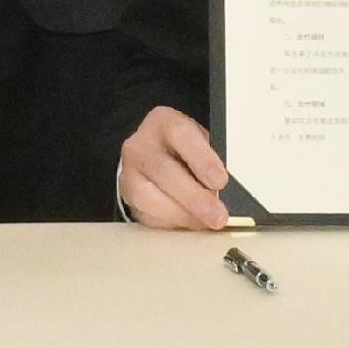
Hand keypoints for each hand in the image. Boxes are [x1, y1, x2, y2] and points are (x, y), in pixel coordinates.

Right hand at [118, 106, 234, 228]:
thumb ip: (211, 162)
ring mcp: (129, 172)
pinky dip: (170, 224)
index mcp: (164, 122)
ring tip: (204, 223)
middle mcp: (140, 145)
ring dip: (181, 215)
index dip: (202, 159)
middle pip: (164, 171)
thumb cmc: (183, 148)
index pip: (181, 135)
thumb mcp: (200, 142)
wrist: (153, 154)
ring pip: (148, 197)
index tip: (220, 182)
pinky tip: (188, 224)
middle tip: (217, 216)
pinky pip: (146, 215)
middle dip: (194, 198)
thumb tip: (221, 193)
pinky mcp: (127, 197)